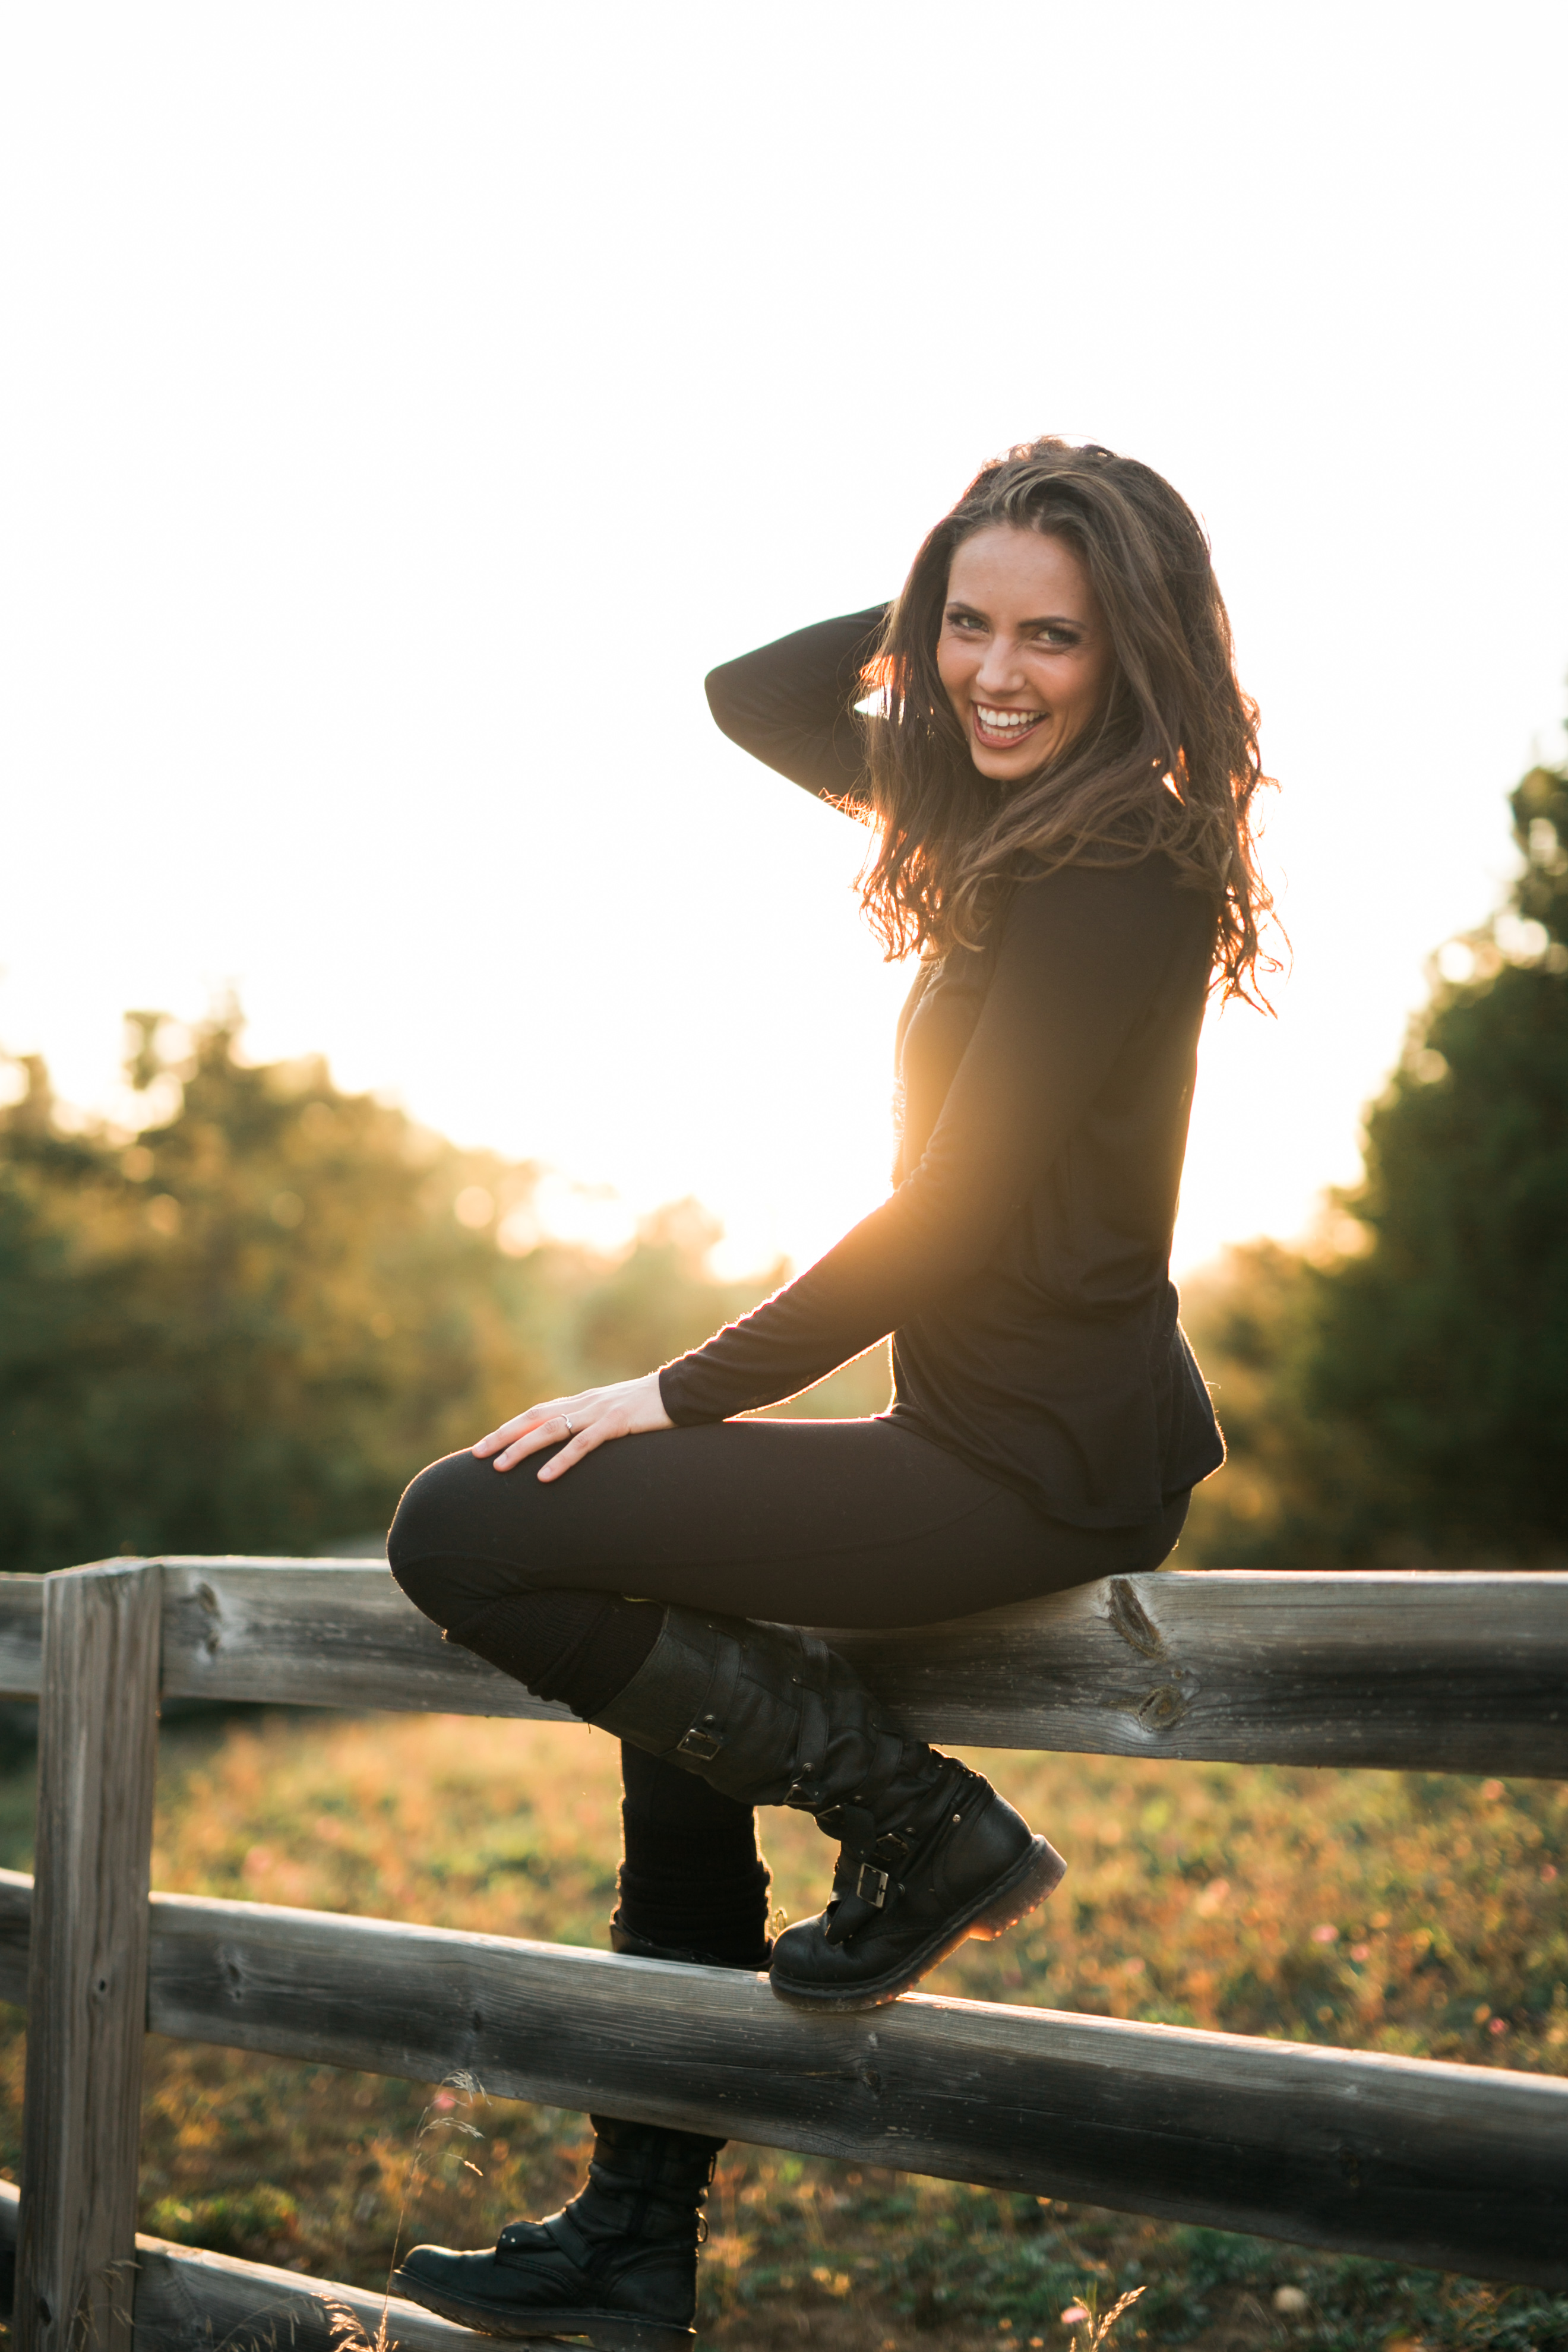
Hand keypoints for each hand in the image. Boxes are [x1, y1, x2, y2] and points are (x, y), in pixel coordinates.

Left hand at [472, 1371, 673, 1479]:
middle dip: (503, 1436)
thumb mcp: (618, 1415)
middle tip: (476, 1455)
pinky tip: (545, 1477)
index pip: (537, 1414)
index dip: (509, 1428)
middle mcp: (585, 1404)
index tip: (485, 1446)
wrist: (687, 1389)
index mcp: (583, 1402)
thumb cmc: (654, 1407)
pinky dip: (562, 1459)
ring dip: (522, 1448)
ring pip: (551, 1429)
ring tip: (500, 1466)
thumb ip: (597, 1425)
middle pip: (533, 1418)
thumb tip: (577, 1444)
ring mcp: (599, 1412)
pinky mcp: (618, 1422)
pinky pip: (584, 1443)